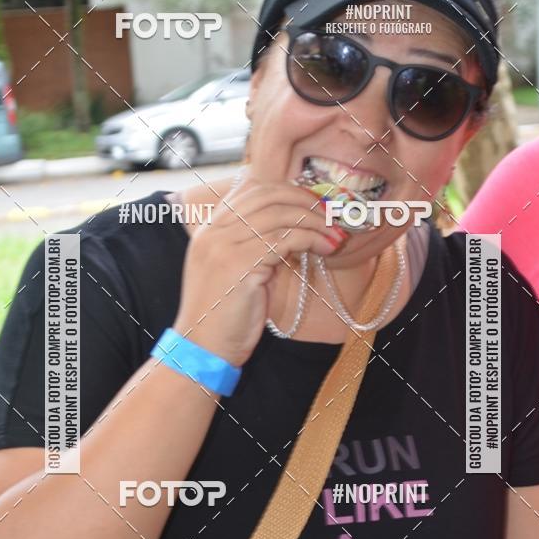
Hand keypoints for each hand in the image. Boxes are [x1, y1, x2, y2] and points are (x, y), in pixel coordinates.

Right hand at [174, 177, 343, 366]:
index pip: (252, 189)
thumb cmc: (225, 317)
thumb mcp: (237, 273)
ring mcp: (224, 246)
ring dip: (315, 222)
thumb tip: (296, 232)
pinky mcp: (240, 264)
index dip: (289, 192)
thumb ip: (257, 248)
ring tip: (336, 236)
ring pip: (280, 215)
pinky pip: (285, 239)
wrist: (202, 349)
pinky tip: (325, 249)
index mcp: (210, 229)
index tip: (315, 206)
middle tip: (331, 217)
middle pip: (268, 195)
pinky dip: (311, 239)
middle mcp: (214, 231)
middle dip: (306, 201)